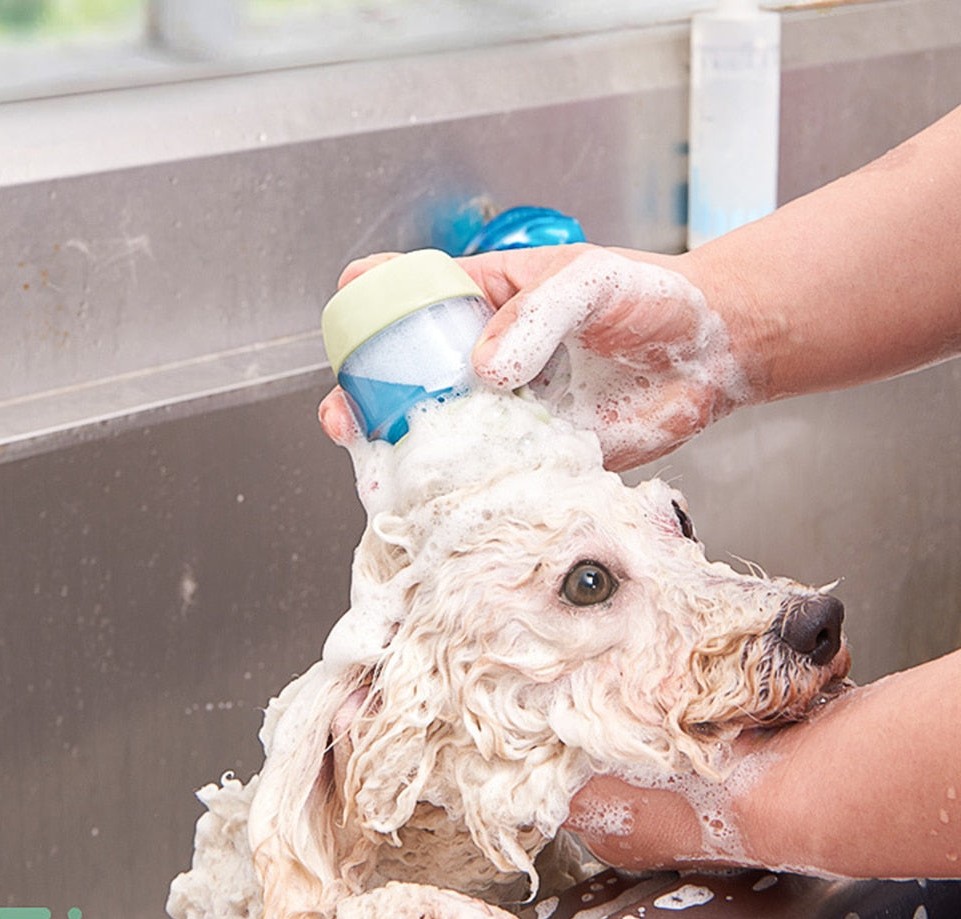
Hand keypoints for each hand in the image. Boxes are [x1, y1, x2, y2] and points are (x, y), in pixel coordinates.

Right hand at [318, 245, 752, 468]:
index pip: (417, 295)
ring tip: (378, 462)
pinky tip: (438, 494)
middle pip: (410, 375)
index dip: (373, 302)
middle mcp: (489, 357)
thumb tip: (485, 371)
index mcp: (491, 299)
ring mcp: (510, 409)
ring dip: (403, 448)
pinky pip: (491, 471)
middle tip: (346, 414)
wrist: (715, 354)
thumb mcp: (589, 282)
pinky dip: (462, 485)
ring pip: (441, 429)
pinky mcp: (538, 453)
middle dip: (367, 394)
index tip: (346, 309)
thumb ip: (535, 317)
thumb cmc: (655, 298)